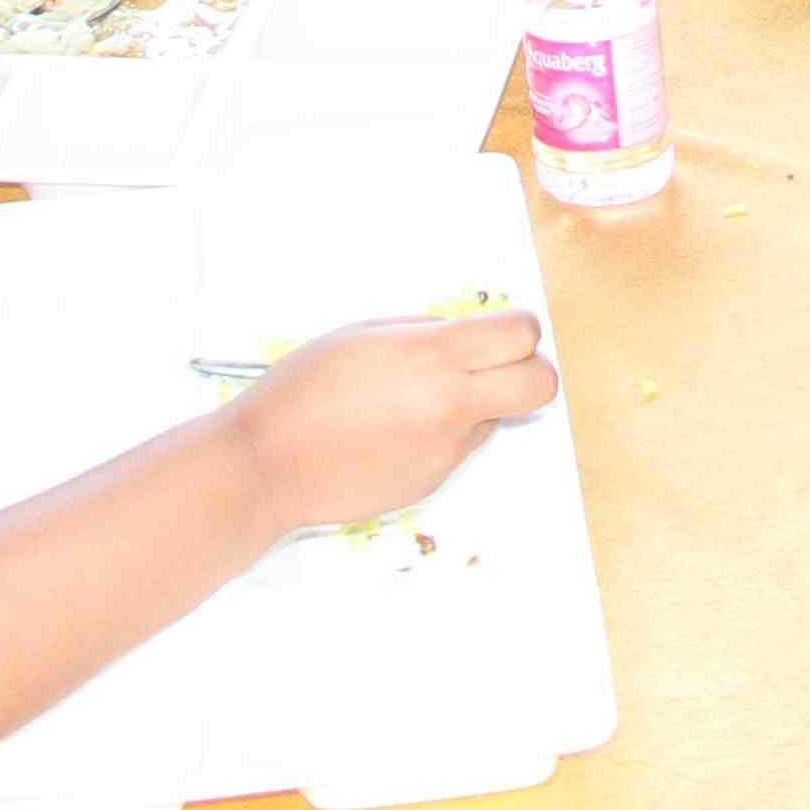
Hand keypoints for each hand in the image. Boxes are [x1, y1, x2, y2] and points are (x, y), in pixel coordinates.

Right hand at [229, 312, 560, 533]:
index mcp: (433, 358)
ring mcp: (445, 450)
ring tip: (413, 399)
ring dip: (476, 403)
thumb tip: (466, 334)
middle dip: (530, 369)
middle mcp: (450, 406)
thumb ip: (425, 332)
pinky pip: (458, 447)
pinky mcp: (433, 482)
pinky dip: (440, 434)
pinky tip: (391, 430)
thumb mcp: (363, 335)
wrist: (269, 464)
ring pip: (496, 418)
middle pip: (541, 385)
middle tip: (496, 364)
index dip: (519, 327)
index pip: (522, 335)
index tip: (501, 327)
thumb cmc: (302, 390)